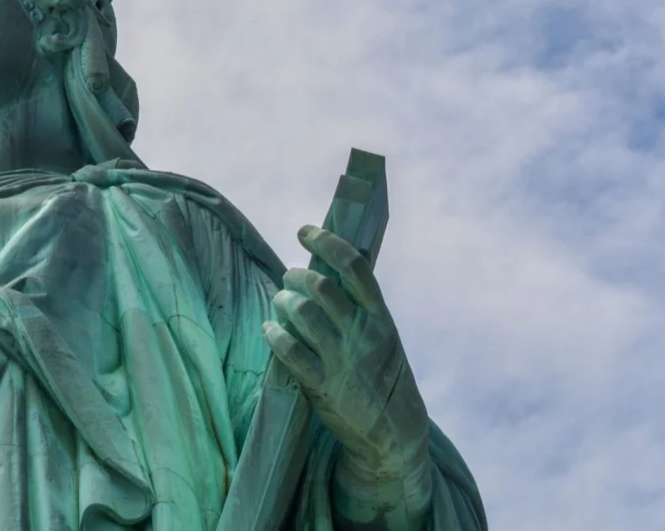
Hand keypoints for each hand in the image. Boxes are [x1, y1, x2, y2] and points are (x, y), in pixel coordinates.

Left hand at [261, 225, 432, 514]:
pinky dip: (274, 334)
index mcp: (381, 318)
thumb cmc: (384, 377)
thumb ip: (361, 309)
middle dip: (297, 276)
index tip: (304, 231)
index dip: (326, 241)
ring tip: (280, 301)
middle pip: (320, 286)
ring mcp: (342, 360)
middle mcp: (363, 334)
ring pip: (302, 313)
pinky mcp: (323, 386)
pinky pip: (289, 351)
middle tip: (290, 278)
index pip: (353, 266)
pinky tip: (269, 329)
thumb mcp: (385, 338)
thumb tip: (327, 272)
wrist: (395, 434)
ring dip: (283, 301)